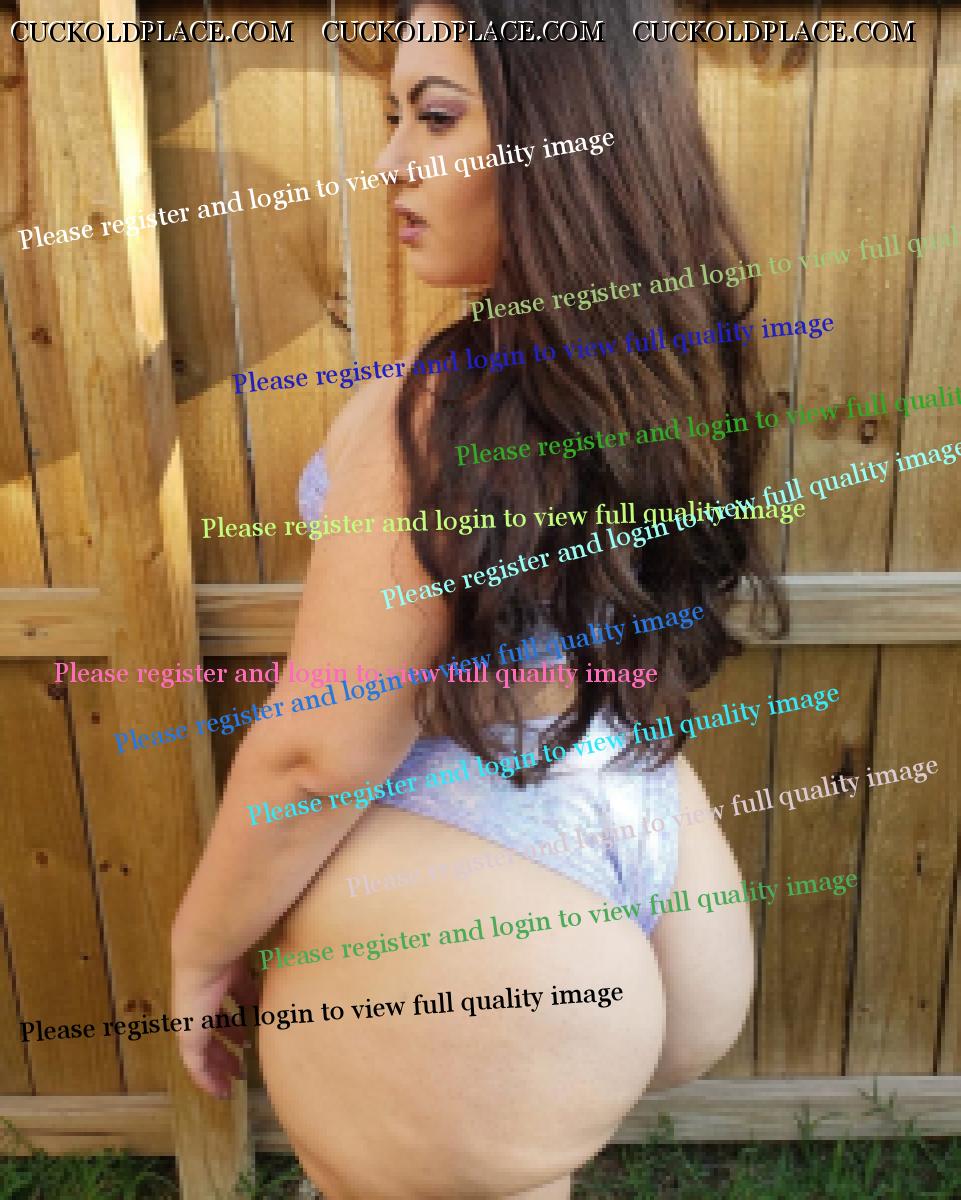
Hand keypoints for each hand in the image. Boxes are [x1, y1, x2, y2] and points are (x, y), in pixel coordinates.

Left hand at [171, 955, 258, 1098]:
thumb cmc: (229, 957)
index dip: (235, 1026)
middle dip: (227, 1049)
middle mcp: (199, 1008)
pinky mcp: (188, 1039)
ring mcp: (192, 1024)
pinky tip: (221, 1091)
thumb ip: (254, 989)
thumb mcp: (247, 975)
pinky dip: (208, 1080)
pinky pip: (197, 1066)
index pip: (223, 1012)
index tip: (247, 1040)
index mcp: (213, 990)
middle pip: (213, 1033)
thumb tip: (267, 1003)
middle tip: (241, 1064)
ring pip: (205, 1050)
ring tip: (236, 1077)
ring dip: (221, 1064)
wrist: (203, 957)